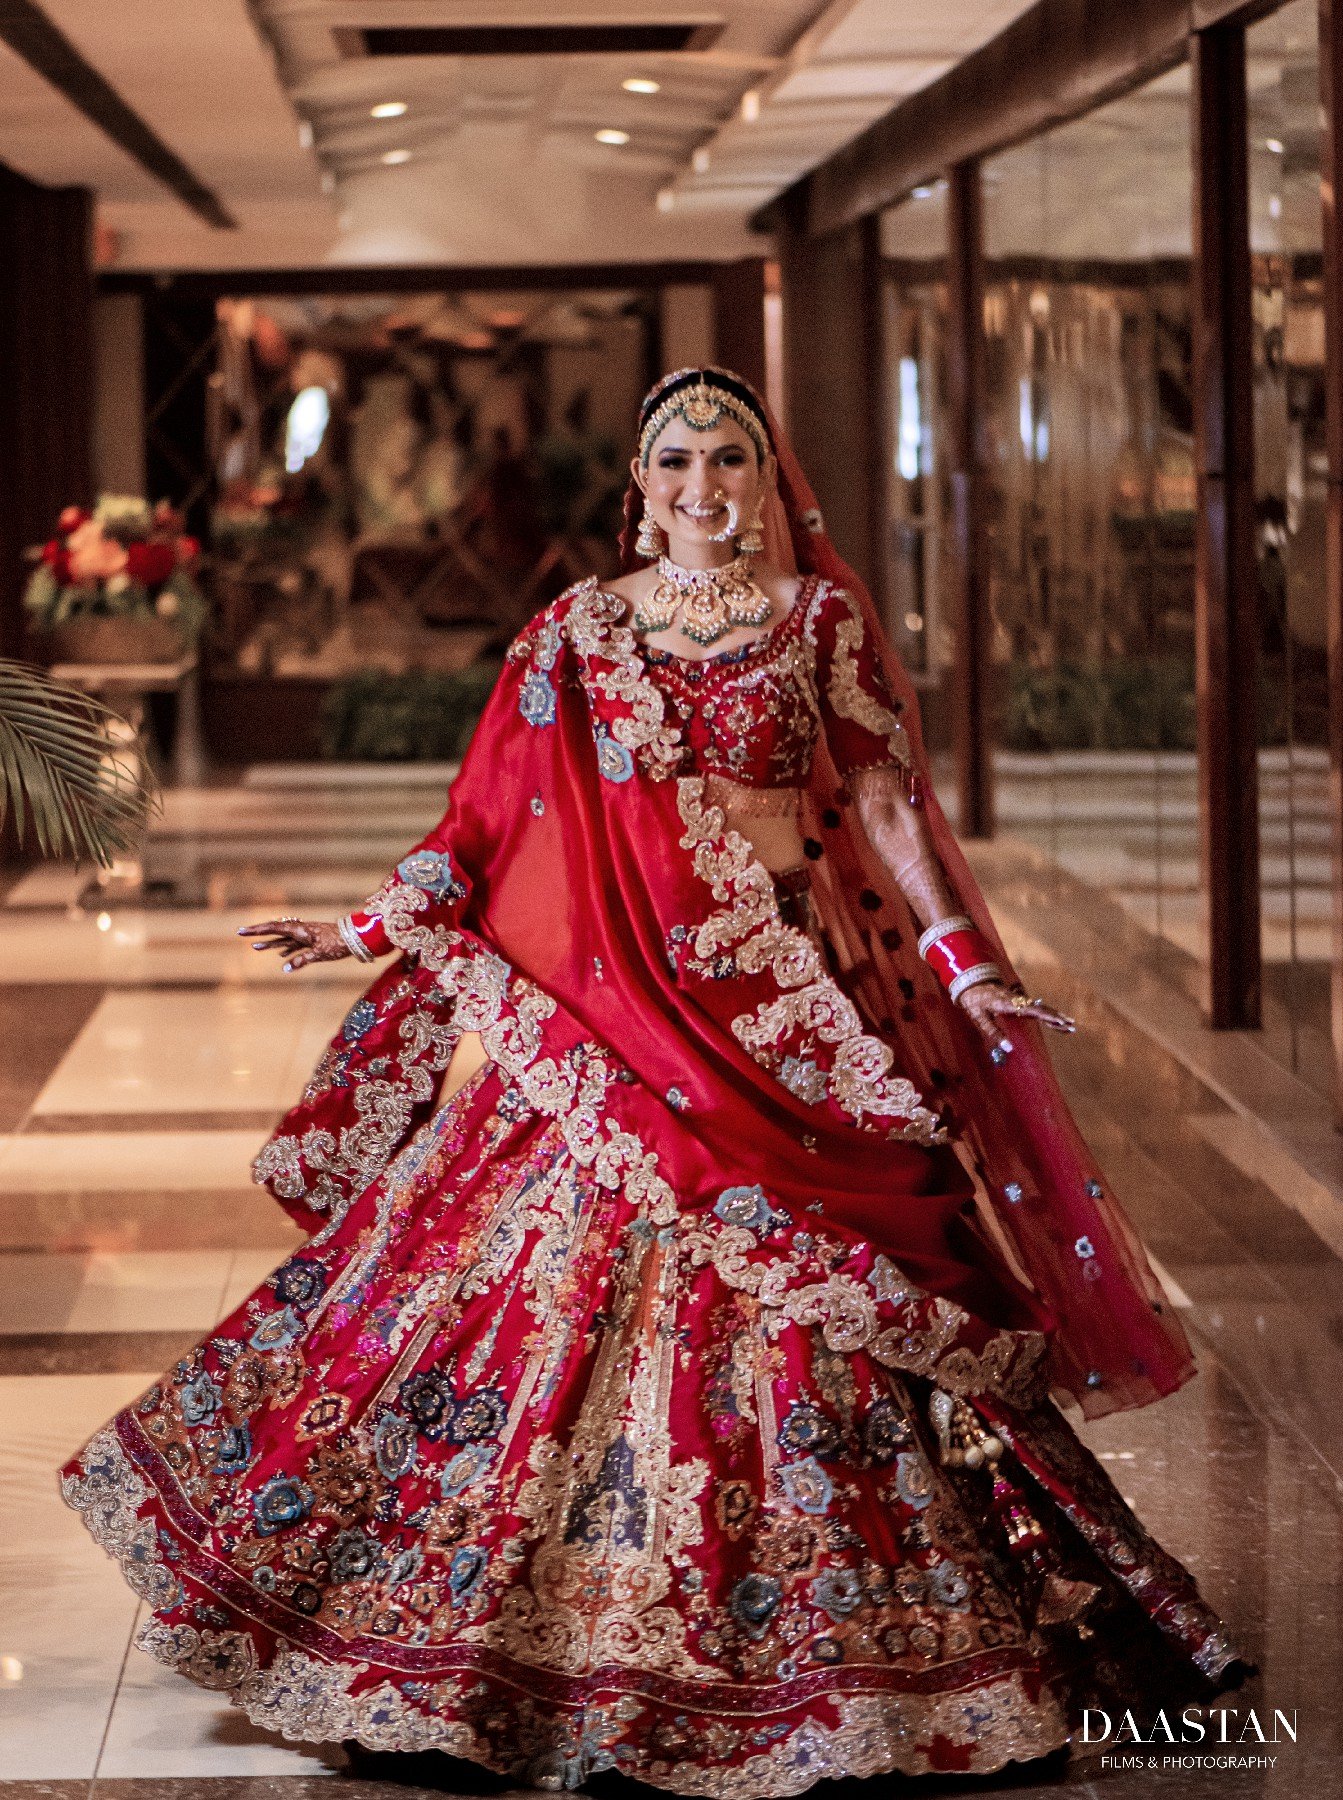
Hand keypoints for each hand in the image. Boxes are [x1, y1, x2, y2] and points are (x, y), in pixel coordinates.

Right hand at [236, 917, 349, 971]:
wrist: (357, 938)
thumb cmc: (339, 944)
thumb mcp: (320, 954)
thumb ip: (301, 960)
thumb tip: (284, 968)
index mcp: (300, 930)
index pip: (274, 929)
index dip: (257, 930)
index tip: (242, 931)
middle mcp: (301, 931)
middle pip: (276, 931)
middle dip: (259, 933)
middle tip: (242, 933)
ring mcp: (307, 936)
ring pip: (285, 940)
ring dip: (271, 943)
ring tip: (255, 948)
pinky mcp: (313, 942)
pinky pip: (295, 945)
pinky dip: (286, 949)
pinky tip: (280, 955)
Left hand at [956, 980, 1075, 1060]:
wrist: (971, 981)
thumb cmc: (973, 1000)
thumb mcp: (979, 1018)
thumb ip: (993, 1033)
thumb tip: (1009, 1049)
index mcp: (1008, 1004)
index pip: (1031, 1010)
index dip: (1047, 1016)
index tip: (1060, 1021)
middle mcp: (1016, 1001)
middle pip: (1041, 1009)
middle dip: (1057, 1017)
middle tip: (1073, 1026)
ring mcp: (1018, 1000)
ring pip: (1040, 1008)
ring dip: (1055, 1016)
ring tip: (1070, 1024)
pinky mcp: (1017, 1001)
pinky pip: (1035, 1008)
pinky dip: (1046, 1014)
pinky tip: (1054, 1019)